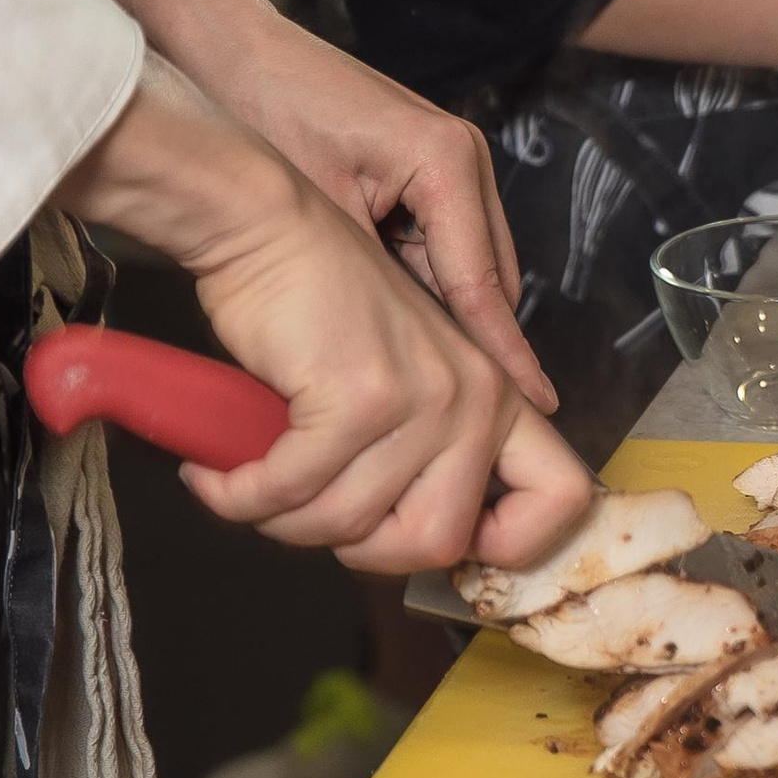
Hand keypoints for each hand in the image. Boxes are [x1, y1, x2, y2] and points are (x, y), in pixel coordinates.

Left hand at [47, 0, 555, 414]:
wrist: (226, 50)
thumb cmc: (262, 109)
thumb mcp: (312, 206)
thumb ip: (365, 275)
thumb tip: (397, 355)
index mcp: (446, 162)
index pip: (482, 282)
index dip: (500, 352)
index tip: (530, 403)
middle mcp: (462, 161)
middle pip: (487, 280)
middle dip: (478, 347)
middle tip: (470, 419)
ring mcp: (447, 163)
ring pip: (465, 269)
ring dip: (449, 323)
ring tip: (435, 395)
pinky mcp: (420, 170)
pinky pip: (437, 249)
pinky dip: (422, 292)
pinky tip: (398, 337)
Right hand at [62, 64, 588, 572]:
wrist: (266, 225)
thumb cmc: (317, 305)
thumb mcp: (399, 381)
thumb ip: (425, 454)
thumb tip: (418, 546)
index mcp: (497, 395)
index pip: (562, 498)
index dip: (514, 550)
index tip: (440, 552)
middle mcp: (476, 396)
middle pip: (439, 543)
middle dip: (359, 551)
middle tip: (307, 517)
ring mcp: (423, 396)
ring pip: (351, 527)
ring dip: (281, 521)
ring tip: (247, 485)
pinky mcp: (359, 395)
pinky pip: (291, 492)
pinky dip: (240, 496)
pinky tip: (215, 476)